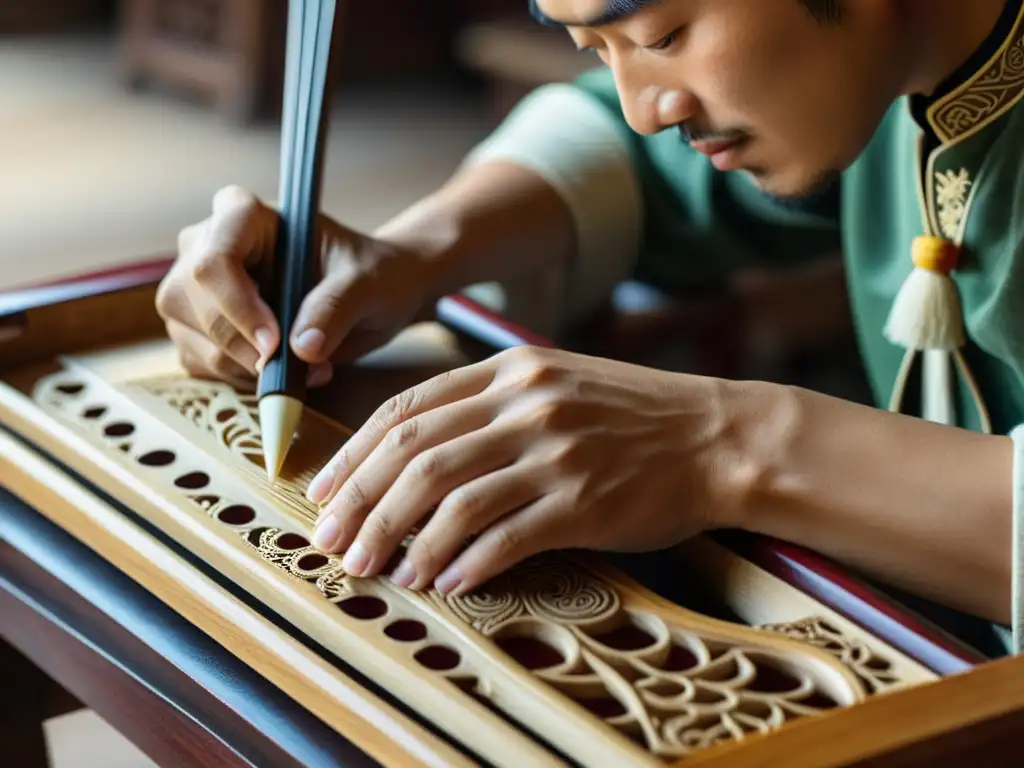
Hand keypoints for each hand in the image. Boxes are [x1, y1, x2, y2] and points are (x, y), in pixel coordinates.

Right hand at [156, 185, 439, 389]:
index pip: (214, 259)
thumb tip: (301, 349)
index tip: (275, 344)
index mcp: (243, 215)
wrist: (371, 294)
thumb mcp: (368, 285)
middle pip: (195, 303)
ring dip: (250, 368)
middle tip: (308, 365)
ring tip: (308, 364)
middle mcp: (205, 244)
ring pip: (194, 339)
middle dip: (247, 348)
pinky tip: (284, 369)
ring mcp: (193, 288)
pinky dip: (243, 380)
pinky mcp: (196, 327)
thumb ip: (336, 308)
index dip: (238, 306)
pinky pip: (201, 364)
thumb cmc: (371, 274)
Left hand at [305, 345, 748, 595]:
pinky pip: (506, 536)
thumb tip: (416, 454)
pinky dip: (464, 562)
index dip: (354, 454)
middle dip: (362, 503)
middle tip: (335, 543)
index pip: (408, 410)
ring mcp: (556, 452)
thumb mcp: (558, 382)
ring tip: (380, 570)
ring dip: (403, 540)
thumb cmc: (634, 415)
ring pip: (450, 498)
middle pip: (415, 455)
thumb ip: (490, 405)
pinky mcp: (584, 501)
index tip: (325, 492)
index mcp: (512, 370)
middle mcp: (527, 405)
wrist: (719, 436)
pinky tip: (444, 581)